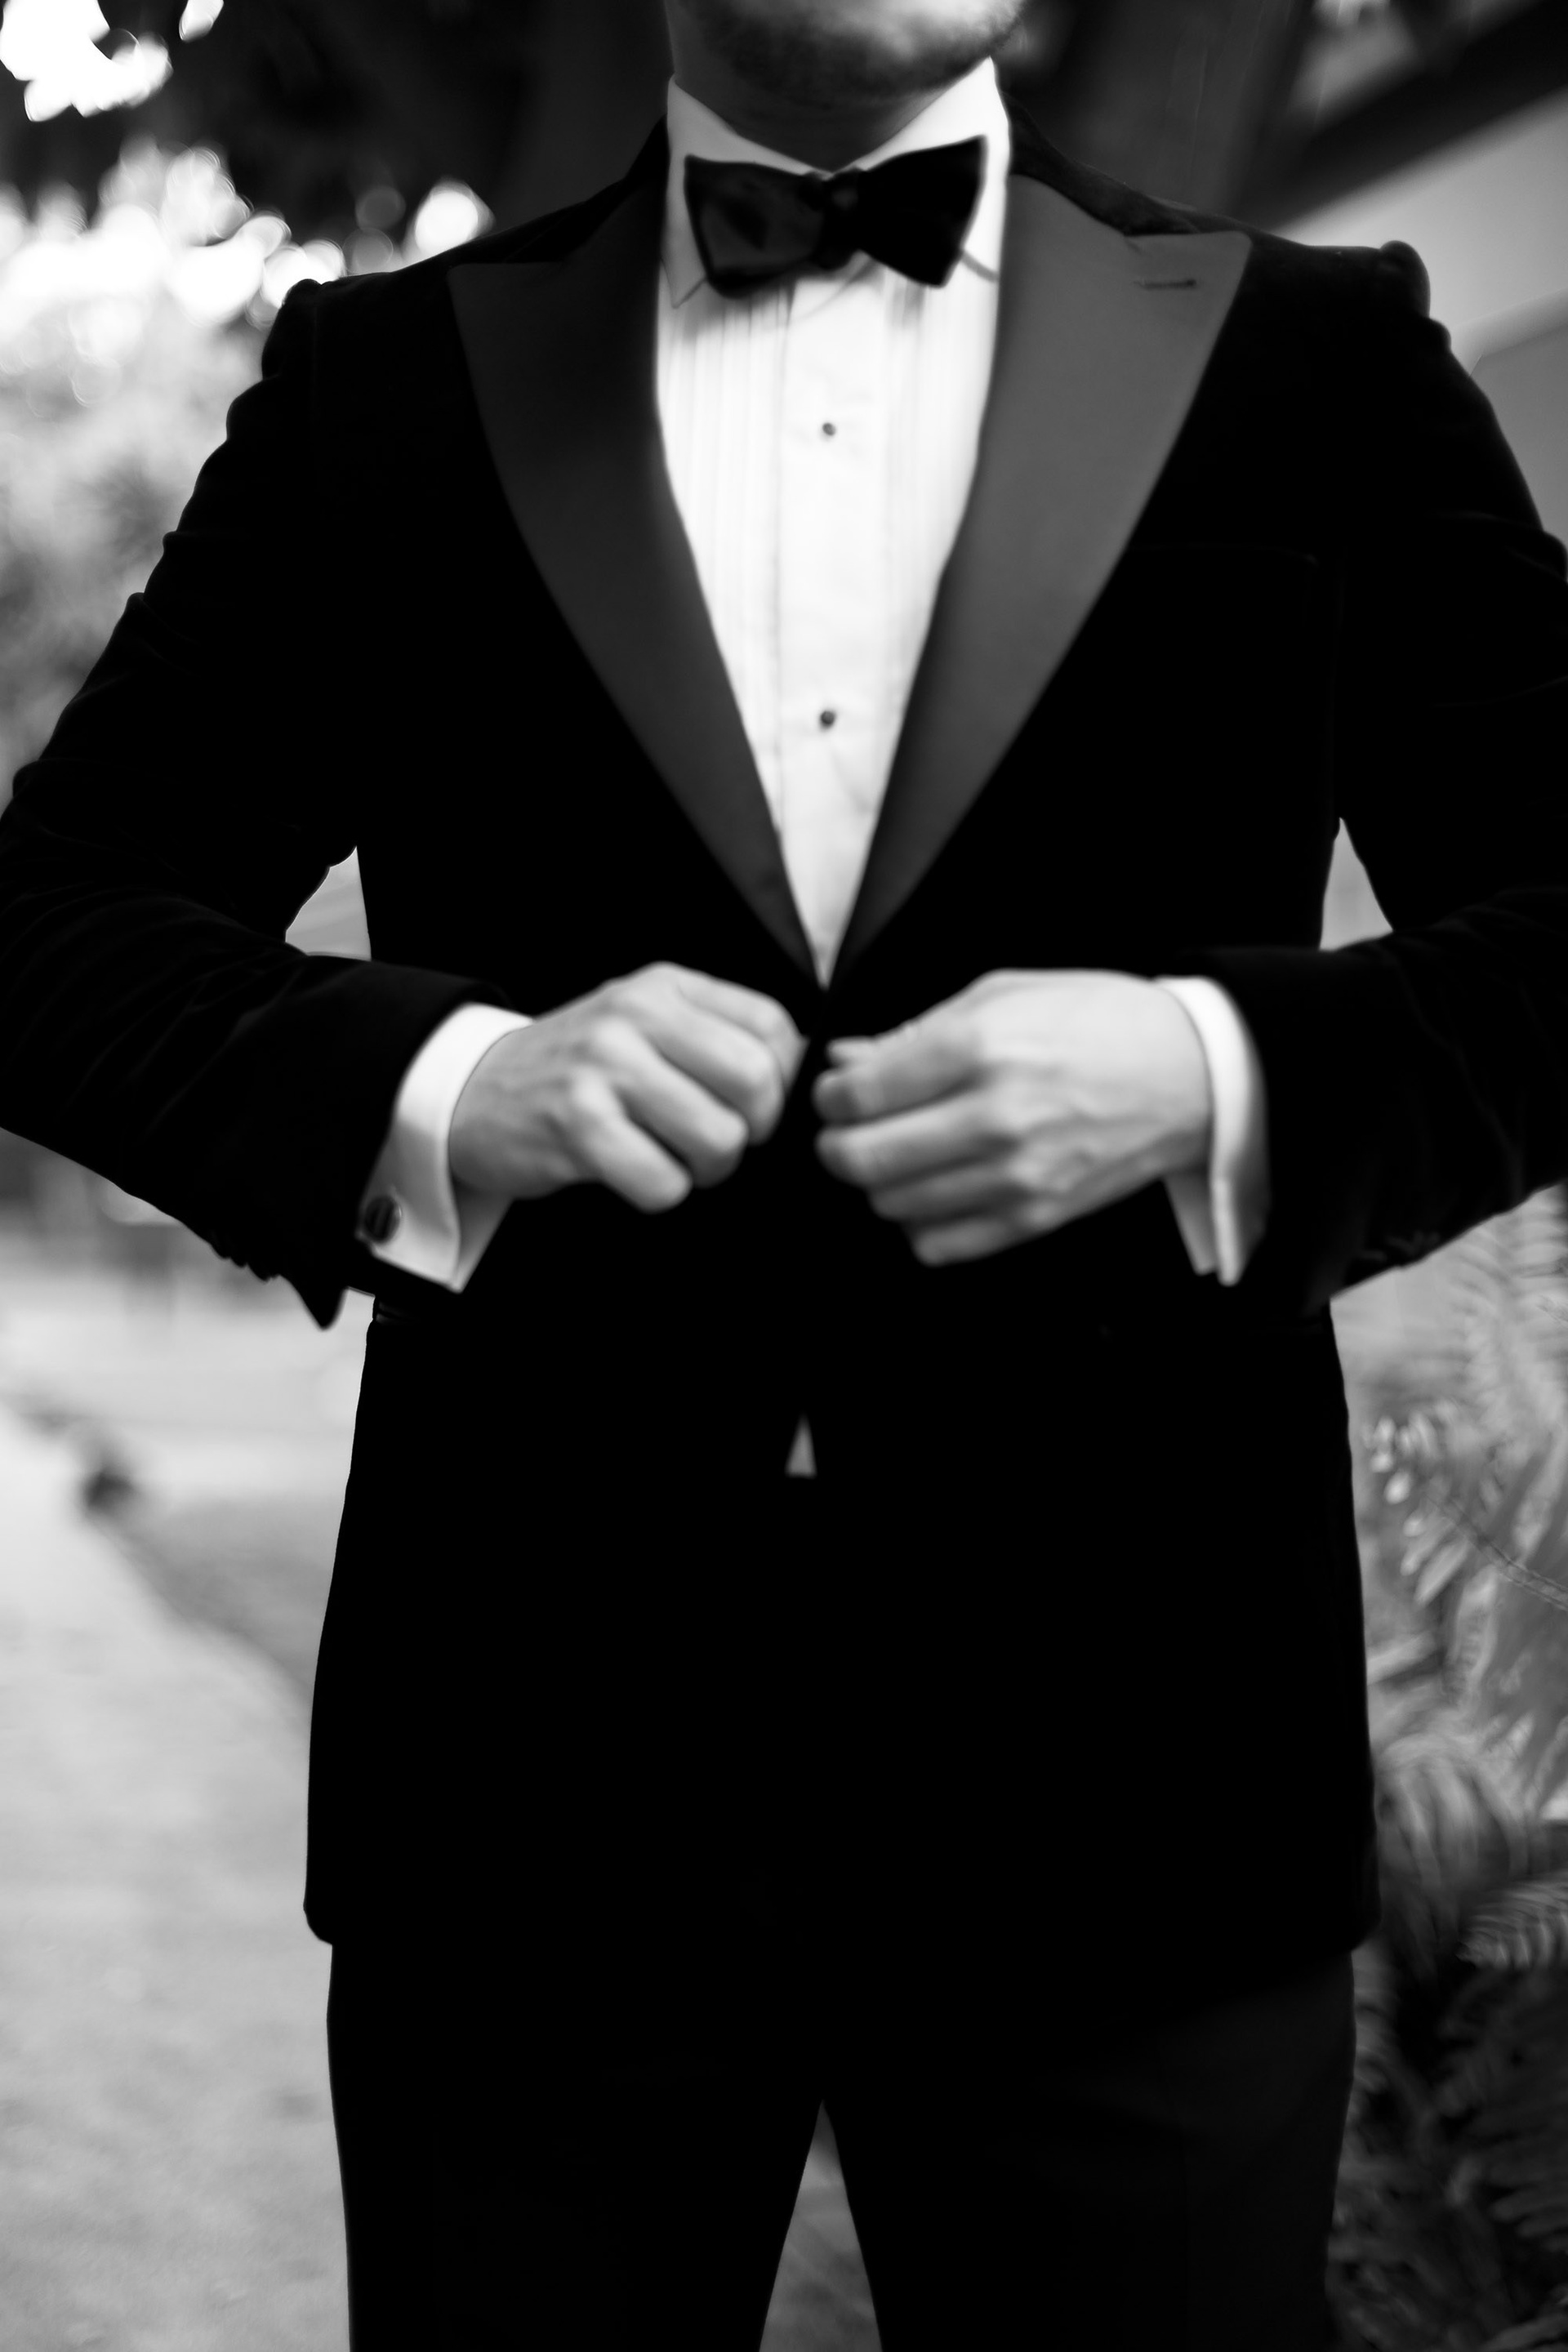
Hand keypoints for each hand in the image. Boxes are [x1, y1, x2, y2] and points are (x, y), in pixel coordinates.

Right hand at [450, 963, 804, 1211]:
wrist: (475, 1090)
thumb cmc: (577, 1067)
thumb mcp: (645, 1023)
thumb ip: (715, 1033)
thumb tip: (804, 1071)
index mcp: (666, 987)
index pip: (773, 1027)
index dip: (781, 1081)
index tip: (749, 1104)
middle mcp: (636, 1016)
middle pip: (756, 1085)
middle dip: (750, 1132)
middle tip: (714, 1140)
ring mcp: (604, 1068)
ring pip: (717, 1139)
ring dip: (705, 1169)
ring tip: (670, 1156)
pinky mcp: (576, 1125)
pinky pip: (663, 1181)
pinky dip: (659, 1191)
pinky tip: (631, 1171)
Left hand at [813, 969, 1211, 1265]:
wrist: (1189, 1073)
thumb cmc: (1098, 1021)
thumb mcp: (1003, 995)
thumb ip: (915, 1032)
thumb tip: (846, 1059)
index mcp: (979, 1048)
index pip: (855, 1096)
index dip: (829, 1098)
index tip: (838, 1092)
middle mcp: (992, 1117)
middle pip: (860, 1159)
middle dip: (837, 1145)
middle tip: (851, 1129)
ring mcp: (1015, 1175)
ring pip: (891, 1205)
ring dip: (881, 1182)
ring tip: (903, 1154)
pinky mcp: (1035, 1217)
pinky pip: (937, 1244)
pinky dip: (920, 1222)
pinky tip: (937, 1189)